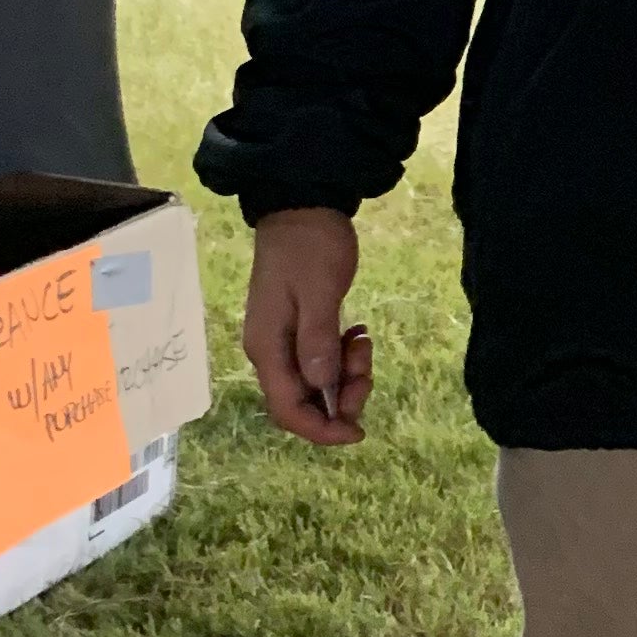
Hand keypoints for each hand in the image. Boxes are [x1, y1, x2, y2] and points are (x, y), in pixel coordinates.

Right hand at [242, 205, 371, 445]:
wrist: (302, 206)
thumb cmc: (310, 246)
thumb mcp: (320, 291)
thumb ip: (317, 340)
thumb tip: (320, 386)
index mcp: (268, 347)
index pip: (288, 410)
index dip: (322, 429)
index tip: (359, 431)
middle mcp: (269, 351)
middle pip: (303, 402)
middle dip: (341, 398)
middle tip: (367, 366)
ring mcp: (282, 341)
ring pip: (316, 383)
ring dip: (346, 373)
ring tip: (363, 337)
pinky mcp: (298, 329)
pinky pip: (321, 361)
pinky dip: (342, 356)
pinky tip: (357, 331)